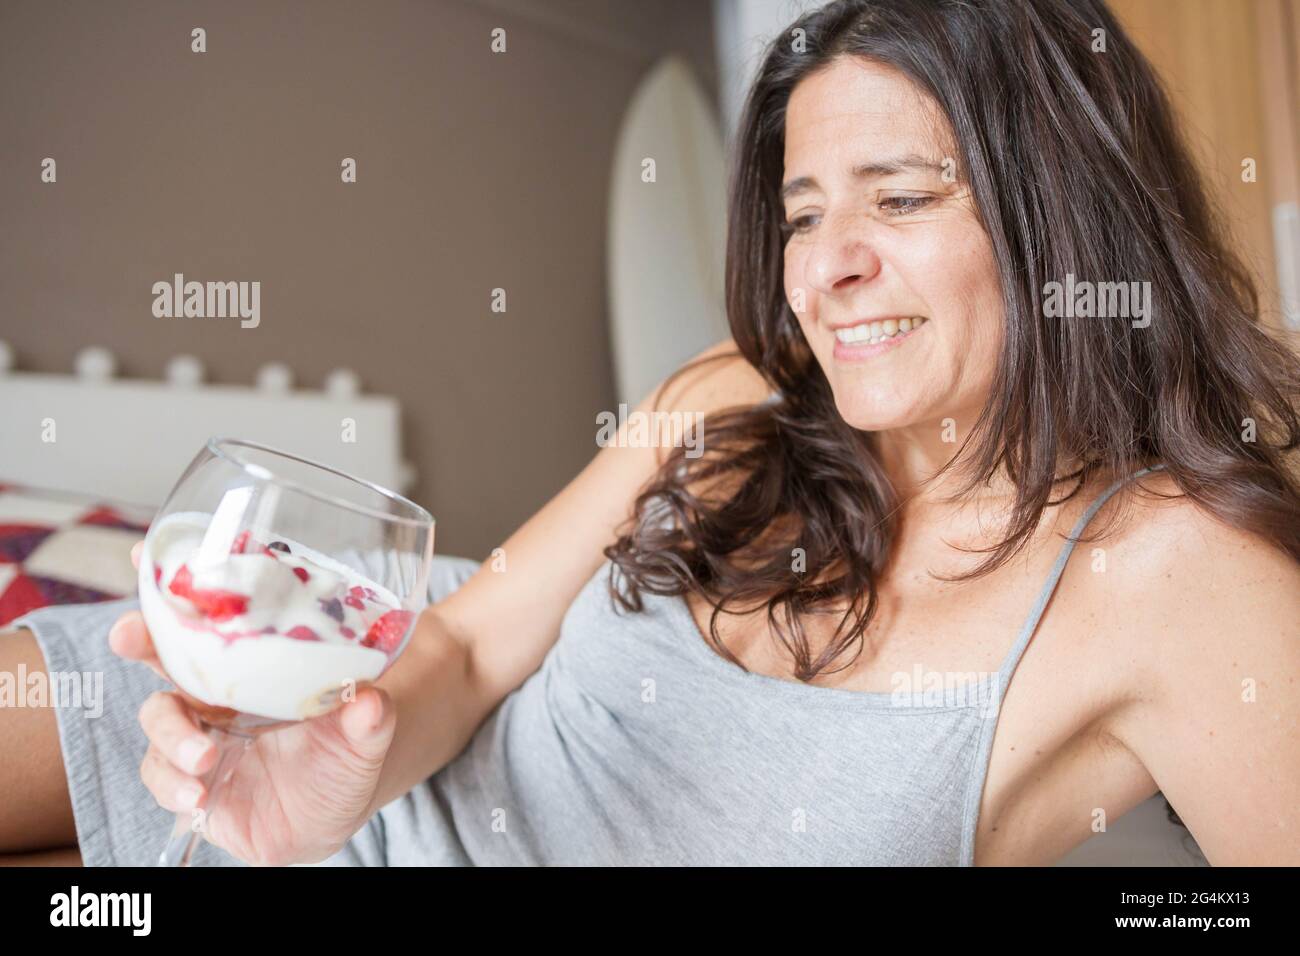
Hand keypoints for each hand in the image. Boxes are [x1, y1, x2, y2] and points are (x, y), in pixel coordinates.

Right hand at [110, 541, 396, 864]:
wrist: (335, 812)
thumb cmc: (344, 753)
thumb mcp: (366, 734)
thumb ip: (370, 720)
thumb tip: (371, 701)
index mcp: (253, 664)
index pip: (212, 616)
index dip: (178, 587)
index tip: (142, 553)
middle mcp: (216, 694)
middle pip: (163, 653)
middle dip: (140, 636)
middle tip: (129, 633)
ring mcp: (198, 737)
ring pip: (159, 719)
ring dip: (172, 734)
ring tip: (205, 757)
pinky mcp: (190, 783)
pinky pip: (161, 778)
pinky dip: (172, 785)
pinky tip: (196, 795)